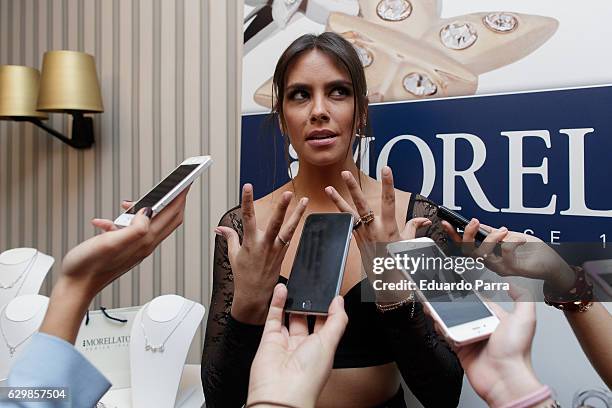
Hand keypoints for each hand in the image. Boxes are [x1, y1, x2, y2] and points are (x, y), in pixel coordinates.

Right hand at [62, 188, 188, 296]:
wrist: (74, 287)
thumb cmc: (87, 266)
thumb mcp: (110, 243)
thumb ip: (133, 229)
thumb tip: (148, 212)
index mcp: (144, 242)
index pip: (171, 215)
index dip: (180, 196)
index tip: (186, 182)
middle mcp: (144, 246)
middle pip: (168, 219)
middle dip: (172, 200)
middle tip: (172, 186)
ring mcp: (135, 248)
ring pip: (151, 223)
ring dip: (145, 209)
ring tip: (129, 203)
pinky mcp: (125, 249)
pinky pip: (132, 230)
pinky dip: (124, 221)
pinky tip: (107, 222)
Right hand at [215, 184, 307, 323]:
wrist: (255, 295)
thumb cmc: (243, 276)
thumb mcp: (233, 255)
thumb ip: (229, 237)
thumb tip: (218, 228)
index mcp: (250, 242)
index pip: (247, 217)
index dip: (247, 200)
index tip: (248, 186)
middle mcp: (265, 245)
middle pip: (275, 223)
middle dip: (281, 208)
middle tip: (287, 194)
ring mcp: (276, 249)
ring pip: (289, 229)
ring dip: (297, 215)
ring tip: (304, 201)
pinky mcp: (283, 254)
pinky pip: (290, 237)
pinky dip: (295, 225)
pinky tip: (301, 214)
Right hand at [247, 284, 347, 407]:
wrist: (281, 392)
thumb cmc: (308, 377)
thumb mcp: (330, 343)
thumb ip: (337, 320)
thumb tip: (340, 301)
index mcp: (322, 349)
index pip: (326, 324)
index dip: (328, 308)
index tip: (329, 292)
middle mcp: (303, 346)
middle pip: (307, 318)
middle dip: (309, 303)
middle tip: (312, 286)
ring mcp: (285, 342)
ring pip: (289, 316)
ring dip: (293, 300)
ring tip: (298, 283)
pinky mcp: (269, 339)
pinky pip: (274, 317)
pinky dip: (277, 302)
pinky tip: (282, 289)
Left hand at [325, 167, 429, 295]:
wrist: (387, 280)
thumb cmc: (399, 261)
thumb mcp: (409, 243)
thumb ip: (414, 227)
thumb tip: (425, 220)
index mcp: (389, 227)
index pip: (389, 201)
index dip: (388, 184)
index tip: (386, 169)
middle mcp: (374, 228)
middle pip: (361, 204)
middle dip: (353, 188)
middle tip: (345, 174)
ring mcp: (363, 234)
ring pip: (348, 213)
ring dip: (338, 200)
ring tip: (328, 188)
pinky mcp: (357, 239)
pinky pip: (348, 224)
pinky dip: (341, 215)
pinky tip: (333, 206)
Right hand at [439, 286, 542, 406]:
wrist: (504, 378)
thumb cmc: (516, 352)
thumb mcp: (525, 318)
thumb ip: (522, 298)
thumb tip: (511, 285)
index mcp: (497, 320)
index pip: (479, 301)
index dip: (468, 294)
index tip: (458, 286)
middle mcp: (483, 328)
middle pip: (463, 311)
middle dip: (451, 303)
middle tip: (440, 295)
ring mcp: (471, 339)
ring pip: (453, 322)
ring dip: (443, 314)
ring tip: (434, 305)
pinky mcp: (461, 349)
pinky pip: (448, 336)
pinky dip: (441, 328)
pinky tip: (437, 321)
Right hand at [442, 219, 574, 291]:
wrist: (554, 265)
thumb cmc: (534, 252)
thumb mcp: (511, 236)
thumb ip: (495, 233)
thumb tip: (479, 224)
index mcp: (489, 254)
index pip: (465, 246)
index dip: (454, 235)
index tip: (446, 223)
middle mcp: (491, 263)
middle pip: (468, 252)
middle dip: (467, 235)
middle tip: (473, 222)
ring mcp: (500, 268)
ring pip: (483, 254)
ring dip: (492, 238)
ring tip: (504, 230)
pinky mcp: (512, 269)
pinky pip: (504, 253)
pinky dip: (512, 241)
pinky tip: (521, 239)